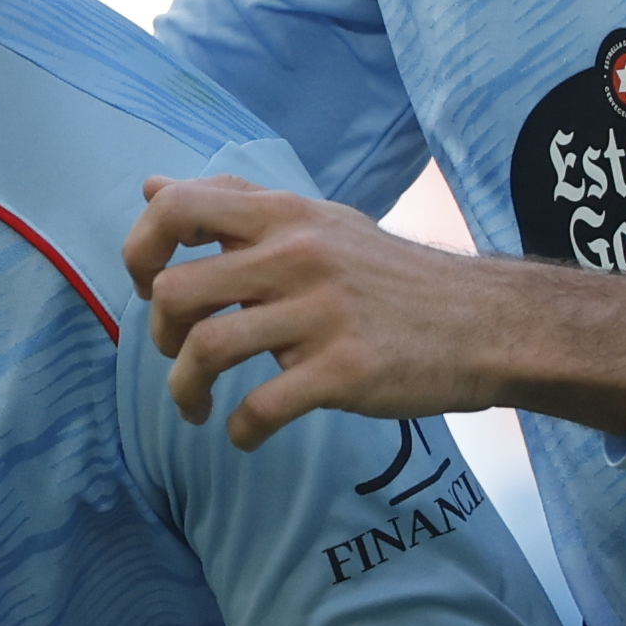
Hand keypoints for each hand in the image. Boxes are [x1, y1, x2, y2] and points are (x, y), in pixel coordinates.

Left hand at [123, 176, 625, 446]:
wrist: (486, 322)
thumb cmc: (394, 277)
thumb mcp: (318, 220)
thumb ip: (238, 207)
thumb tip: (153, 189)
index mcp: (287, 215)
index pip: (179, 209)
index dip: (140, 249)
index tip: (147, 285)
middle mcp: (297, 255)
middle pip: (176, 290)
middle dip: (158, 334)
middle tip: (177, 354)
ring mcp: (320, 313)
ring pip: (207, 349)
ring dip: (184, 390)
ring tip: (197, 407)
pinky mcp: (343, 370)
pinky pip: (261, 408)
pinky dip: (240, 432)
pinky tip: (248, 436)